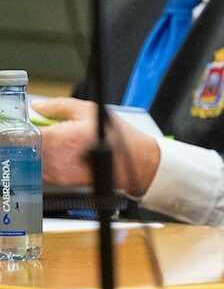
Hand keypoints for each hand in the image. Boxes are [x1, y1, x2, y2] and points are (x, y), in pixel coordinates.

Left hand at [33, 97, 161, 195]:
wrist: (135, 163)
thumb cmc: (117, 137)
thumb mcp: (89, 110)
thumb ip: (58, 106)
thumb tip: (38, 107)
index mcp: (60, 139)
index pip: (24, 133)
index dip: (23, 126)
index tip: (27, 122)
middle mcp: (55, 160)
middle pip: (25, 147)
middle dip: (32, 136)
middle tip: (46, 128)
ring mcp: (56, 174)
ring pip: (31, 158)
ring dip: (38, 148)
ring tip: (60, 141)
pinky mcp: (61, 182)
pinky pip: (41, 169)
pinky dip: (46, 160)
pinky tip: (63, 153)